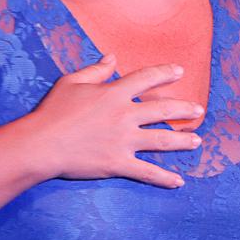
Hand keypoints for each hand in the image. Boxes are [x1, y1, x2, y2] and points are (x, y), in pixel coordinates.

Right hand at [27, 55, 203, 187]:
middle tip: (198, 110)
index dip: (165, 73)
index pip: (146, 78)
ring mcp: (124, 141)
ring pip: (163, 140)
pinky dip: (164, 178)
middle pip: (163, 110)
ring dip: (183, 140)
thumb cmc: (52, 112)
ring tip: (197, 140)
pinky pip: (147, 172)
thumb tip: (112, 57)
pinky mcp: (119, 163)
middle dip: (184, 109)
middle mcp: (125, 115)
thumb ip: (95, 70)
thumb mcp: (71, 83)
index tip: (180, 71)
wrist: (41, 144)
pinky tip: (179, 181)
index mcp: (114, 93)